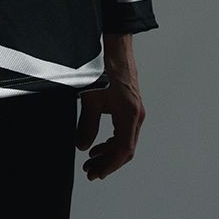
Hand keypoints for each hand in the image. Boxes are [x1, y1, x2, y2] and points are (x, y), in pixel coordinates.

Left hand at [75, 34, 145, 180]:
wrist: (113, 45)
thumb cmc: (104, 67)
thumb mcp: (91, 98)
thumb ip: (87, 125)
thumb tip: (82, 146)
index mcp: (131, 115)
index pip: (123, 150)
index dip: (109, 164)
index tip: (95, 172)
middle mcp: (136, 114)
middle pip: (125, 149)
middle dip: (107, 162)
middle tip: (90, 171)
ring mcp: (134, 109)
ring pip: (124, 140)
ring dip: (108, 152)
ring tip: (91, 160)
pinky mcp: (129, 104)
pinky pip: (122, 129)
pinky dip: (111, 140)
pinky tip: (98, 143)